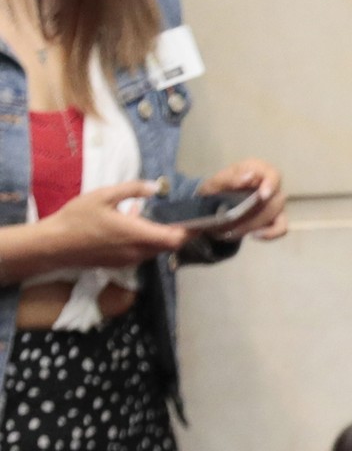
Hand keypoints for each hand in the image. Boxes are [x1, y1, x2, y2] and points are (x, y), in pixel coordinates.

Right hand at [41, 180, 190, 269]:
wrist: (52, 245)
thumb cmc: (77, 218)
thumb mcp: (104, 196)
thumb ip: (132, 189)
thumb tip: (155, 186)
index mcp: (136, 234)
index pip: (175, 239)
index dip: (190, 231)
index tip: (199, 220)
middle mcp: (136, 251)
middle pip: (168, 246)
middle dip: (178, 233)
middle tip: (183, 216)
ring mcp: (127, 260)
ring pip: (155, 250)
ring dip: (160, 237)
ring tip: (158, 218)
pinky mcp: (118, 263)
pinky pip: (141, 253)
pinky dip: (145, 241)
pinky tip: (134, 224)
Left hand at [198, 159, 287, 240]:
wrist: (213, 204)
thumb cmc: (217, 188)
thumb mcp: (215, 182)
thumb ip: (230, 178)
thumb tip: (249, 177)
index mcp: (258, 169)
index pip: (273, 175)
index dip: (270, 185)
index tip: (262, 196)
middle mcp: (271, 184)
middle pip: (275, 199)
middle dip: (254, 214)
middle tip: (231, 224)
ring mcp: (275, 201)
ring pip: (276, 214)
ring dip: (255, 224)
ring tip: (233, 231)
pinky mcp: (276, 217)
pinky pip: (281, 228)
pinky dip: (270, 233)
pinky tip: (254, 235)